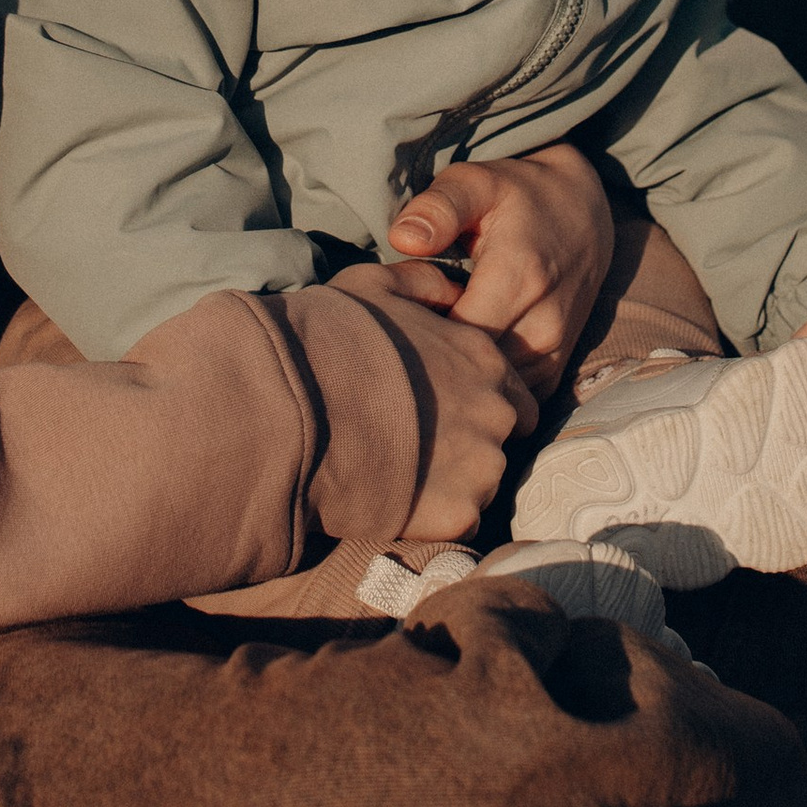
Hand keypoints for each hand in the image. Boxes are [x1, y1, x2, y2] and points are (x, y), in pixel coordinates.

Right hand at [328, 264, 541, 537]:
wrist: (294, 409)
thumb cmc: (328, 341)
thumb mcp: (374, 286)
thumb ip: (424, 283)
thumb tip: (449, 289)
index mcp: (483, 359)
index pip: (513, 394)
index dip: (478, 404)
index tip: (441, 412)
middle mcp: (495, 412)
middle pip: (502, 441)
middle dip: (470, 445)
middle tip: (419, 447)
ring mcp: (482, 467)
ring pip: (482, 484)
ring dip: (451, 484)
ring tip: (401, 475)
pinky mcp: (459, 513)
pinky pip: (461, 523)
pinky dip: (434, 519)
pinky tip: (396, 501)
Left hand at [385, 144, 616, 389]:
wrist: (584, 212)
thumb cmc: (516, 195)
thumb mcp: (475, 183)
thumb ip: (437, 208)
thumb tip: (401, 239)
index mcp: (520, 275)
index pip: (455, 335)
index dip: (418, 331)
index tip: (399, 314)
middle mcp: (544, 320)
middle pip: (473, 368)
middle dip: (435, 358)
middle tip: (408, 335)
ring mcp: (554, 348)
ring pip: (494, 389)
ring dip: (461, 376)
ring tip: (434, 346)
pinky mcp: (558, 366)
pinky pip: (513, 397)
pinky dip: (486, 387)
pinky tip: (462, 360)